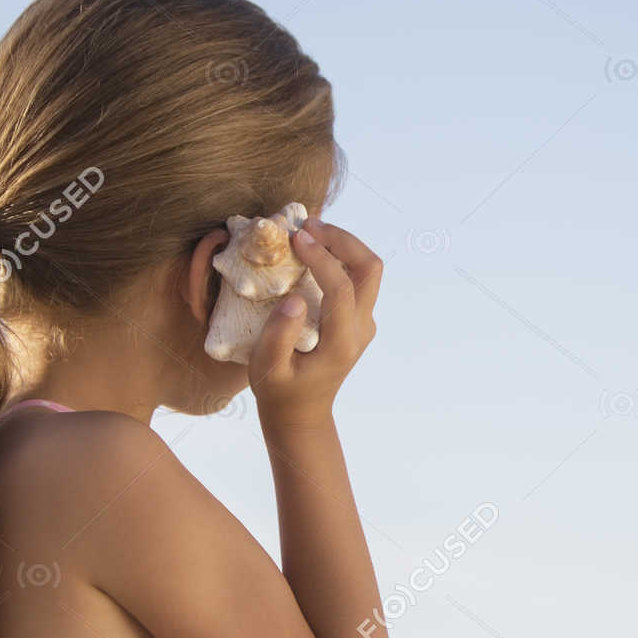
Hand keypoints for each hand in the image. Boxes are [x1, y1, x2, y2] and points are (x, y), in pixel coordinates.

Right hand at [248, 219, 380, 425]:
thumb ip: (278, 335)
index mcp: (343, 342)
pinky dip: (338, 256)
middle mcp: (362, 328)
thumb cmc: (279, 391)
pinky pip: (356, 277)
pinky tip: (311, 250)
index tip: (295, 238)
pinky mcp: (357, 317)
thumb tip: (294, 298)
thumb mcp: (267, 369)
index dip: (321, 258)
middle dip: (342, 239)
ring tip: (308, 231)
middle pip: (370, 268)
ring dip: (342, 244)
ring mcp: (364, 322)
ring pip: (368, 269)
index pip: (343, 288)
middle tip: (307, 225)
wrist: (301, 412)